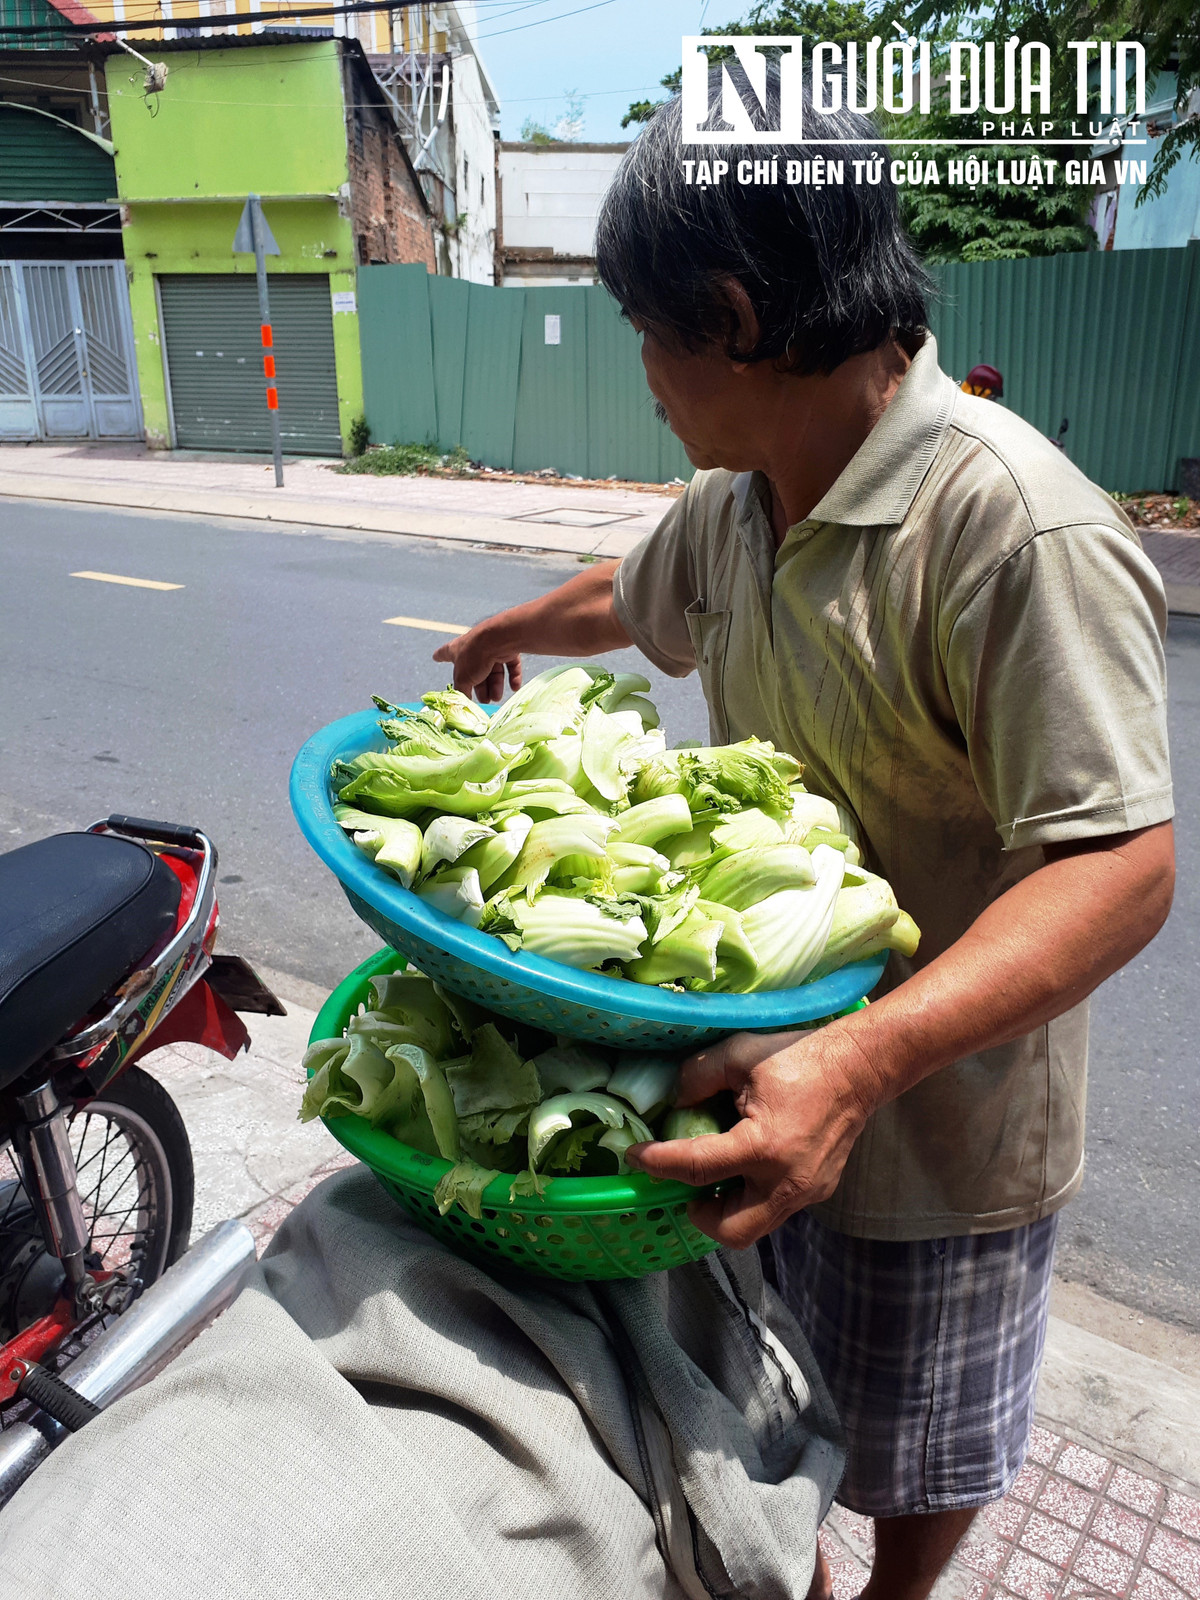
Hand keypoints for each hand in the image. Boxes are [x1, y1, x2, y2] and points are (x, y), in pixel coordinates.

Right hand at [433, 624, 521, 702]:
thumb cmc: (475, 656)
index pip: (445, 653)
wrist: (499, 640)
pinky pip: (510, 665)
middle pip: (475, 671)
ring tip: (497, 697)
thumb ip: (462, 690)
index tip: (435, 657)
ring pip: (494, 670)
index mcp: (457, 650)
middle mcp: (473, 647)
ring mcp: (491, 646)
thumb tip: (462, 701)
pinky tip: (514, 687)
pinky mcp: (508, 648)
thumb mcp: (463, 678)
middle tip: (485, 700)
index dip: (440, 656)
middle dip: (480, 687)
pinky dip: (513, 677)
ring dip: (496, 685)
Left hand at [625, 1026, 877, 1248]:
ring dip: (726, 1208)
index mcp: (763, 1146)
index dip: (658, 1163)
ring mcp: (806, 1192)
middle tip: (686, 1186)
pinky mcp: (818, 1190)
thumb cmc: (799, 1056)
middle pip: (730, 1230)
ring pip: (755, 1226)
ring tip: (716, 1174)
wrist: (861, 1068)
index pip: (697, 1167)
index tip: (635, 1157)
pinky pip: (775, 1208)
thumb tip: (673, 1103)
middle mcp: (786, 1181)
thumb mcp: (739, 1054)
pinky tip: (747, 1165)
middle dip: (700, 1214)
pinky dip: (751, 1195)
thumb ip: (697, 1077)